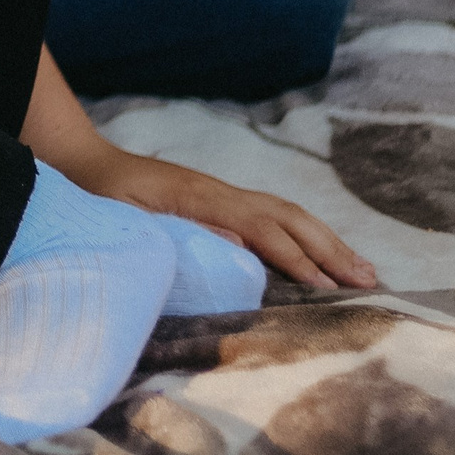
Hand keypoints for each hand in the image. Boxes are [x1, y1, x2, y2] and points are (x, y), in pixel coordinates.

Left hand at [79, 149, 376, 290]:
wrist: (87, 166)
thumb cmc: (103, 198)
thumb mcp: (131, 219)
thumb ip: (178, 231)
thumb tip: (237, 246)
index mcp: (201, 197)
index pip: (262, 229)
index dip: (295, 259)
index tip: (325, 289)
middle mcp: (221, 192)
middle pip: (289, 217)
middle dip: (330, 250)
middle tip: (367, 282)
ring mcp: (225, 194)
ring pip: (289, 214)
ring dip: (328, 241)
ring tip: (364, 270)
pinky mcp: (223, 201)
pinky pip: (275, 216)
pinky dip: (306, 235)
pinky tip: (323, 255)